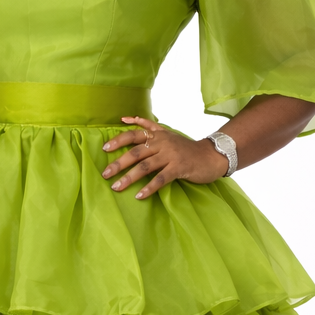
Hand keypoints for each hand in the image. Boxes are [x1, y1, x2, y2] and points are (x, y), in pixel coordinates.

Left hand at [102, 117, 228, 198]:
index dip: (118, 140)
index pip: (134, 134)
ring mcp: (171, 155)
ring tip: (117, 187)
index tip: (104, 149)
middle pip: (136, 152)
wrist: (211, 156)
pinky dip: (149, 187)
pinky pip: (161, 178)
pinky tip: (139, 196)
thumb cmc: (186, 148)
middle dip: (118, 163)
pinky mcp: (179, 167)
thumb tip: (127, 119)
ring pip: (145, 166)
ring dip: (129, 178)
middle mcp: (162, 143)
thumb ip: (148, 127)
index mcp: (157, 135)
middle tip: (105, 174)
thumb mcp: (167, 133)